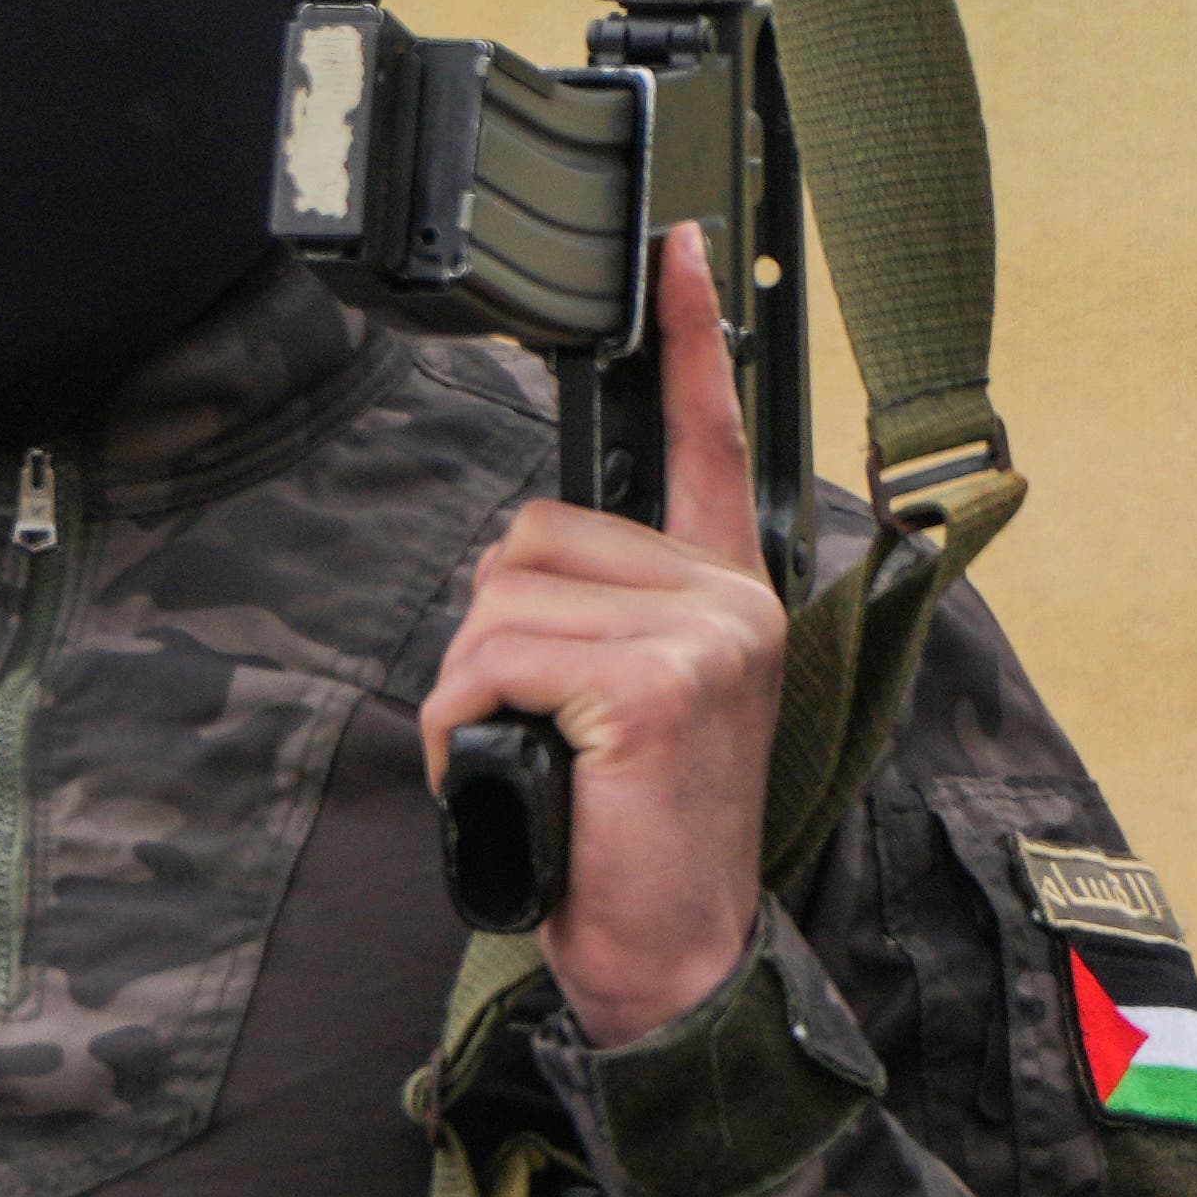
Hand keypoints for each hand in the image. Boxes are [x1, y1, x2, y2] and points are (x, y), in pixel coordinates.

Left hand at [423, 224, 789, 1043]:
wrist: (671, 952)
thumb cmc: (626, 835)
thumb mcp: (620, 705)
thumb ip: (598, 616)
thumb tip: (518, 571)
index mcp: (727, 592)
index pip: (709, 443)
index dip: (691, 341)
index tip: (681, 244)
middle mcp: (731, 597)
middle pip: (527, 541)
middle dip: (492, 640)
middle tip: (544, 732)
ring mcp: (704, 634)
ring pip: (496, 604)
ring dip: (473, 693)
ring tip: (540, 762)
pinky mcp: (655, 681)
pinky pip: (489, 661)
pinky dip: (465, 729)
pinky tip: (527, 778)